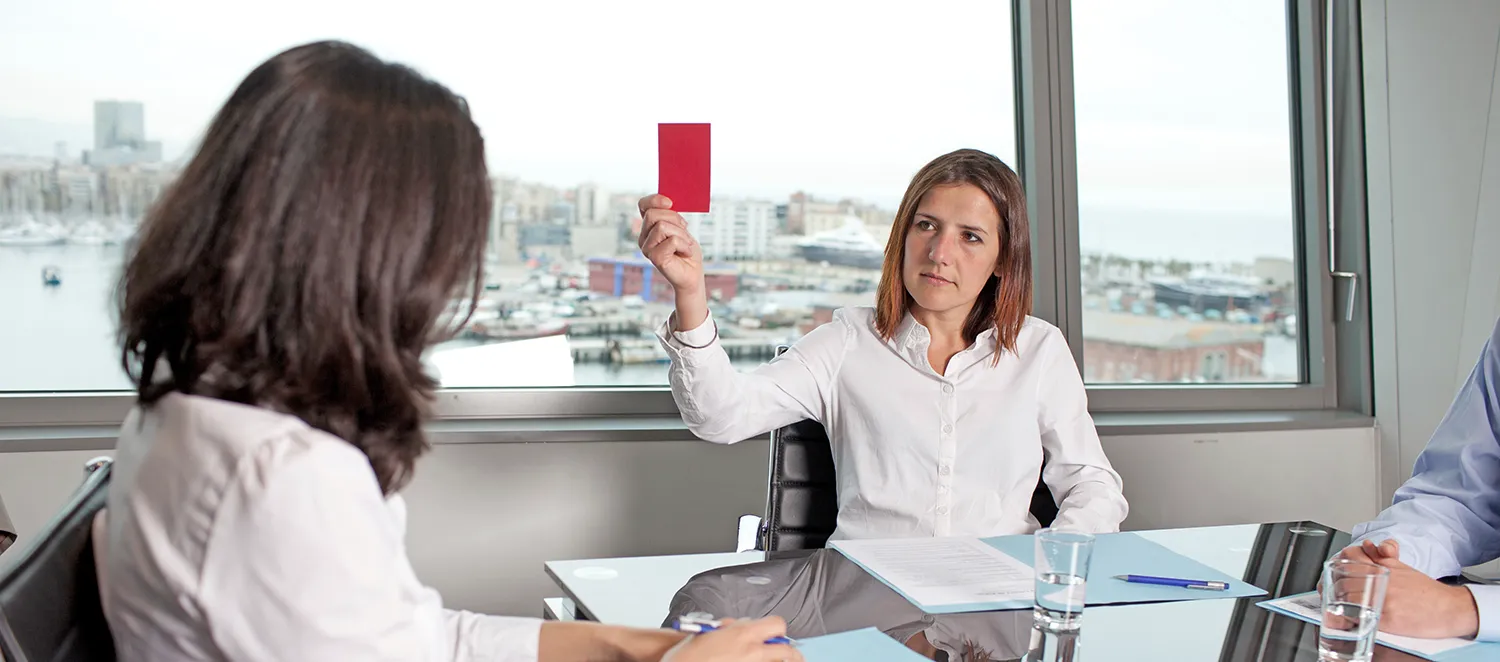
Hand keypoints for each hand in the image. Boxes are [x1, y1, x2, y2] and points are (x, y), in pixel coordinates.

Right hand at [637, 195, 704, 293]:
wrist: (693, 274)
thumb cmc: (687, 250)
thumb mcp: (681, 227)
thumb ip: (672, 215)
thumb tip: (670, 200)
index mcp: (648, 227)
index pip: (643, 205)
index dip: (655, 199)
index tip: (670, 202)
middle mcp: (643, 237)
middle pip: (653, 214)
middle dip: (674, 219)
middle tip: (684, 230)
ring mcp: (647, 248)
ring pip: (662, 226)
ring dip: (681, 234)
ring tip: (685, 244)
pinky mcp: (655, 258)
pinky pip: (672, 241)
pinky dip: (684, 245)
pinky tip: (686, 252)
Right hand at [662, 617, 802, 661]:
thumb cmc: (686, 656)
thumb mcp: (708, 633)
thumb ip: (729, 627)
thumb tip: (738, 626)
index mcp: (741, 634)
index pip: (777, 625)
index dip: (776, 630)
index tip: (774, 635)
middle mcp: (751, 651)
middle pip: (788, 650)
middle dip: (788, 652)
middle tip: (785, 654)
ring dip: (777, 661)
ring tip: (773, 661)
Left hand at [1335, 540, 1479, 638]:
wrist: (1450, 608)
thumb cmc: (1427, 591)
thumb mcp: (1403, 568)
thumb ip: (1382, 557)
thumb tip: (1367, 545)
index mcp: (1384, 568)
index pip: (1349, 560)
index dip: (1335, 568)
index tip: (1329, 577)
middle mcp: (1383, 582)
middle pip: (1344, 581)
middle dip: (1333, 589)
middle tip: (1330, 595)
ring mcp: (1384, 600)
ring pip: (1348, 599)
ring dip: (1339, 604)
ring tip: (1338, 608)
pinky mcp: (1388, 619)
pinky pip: (1361, 617)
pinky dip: (1351, 618)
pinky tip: (1350, 619)